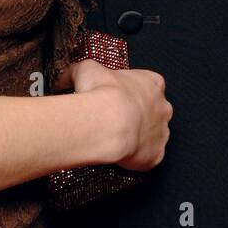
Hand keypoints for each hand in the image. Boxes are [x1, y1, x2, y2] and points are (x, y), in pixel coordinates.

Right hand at [54, 58, 171, 170]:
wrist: (108, 123)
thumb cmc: (102, 94)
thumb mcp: (85, 70)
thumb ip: (77, 72)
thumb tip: (66, 78)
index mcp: (151, 83)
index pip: (147, 83)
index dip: (129, 90)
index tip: (115, 95)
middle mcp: (162, 107)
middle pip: (153, 110)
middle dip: (136, 114)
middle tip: (113, 118)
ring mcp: (161, 132)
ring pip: (152, 134)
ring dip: (137, 136)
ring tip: (114, 137)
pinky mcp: (156, 154)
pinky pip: (148, 156)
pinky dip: (136, 157)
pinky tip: (120, 153)